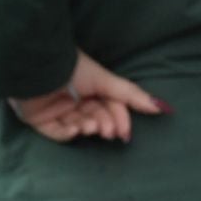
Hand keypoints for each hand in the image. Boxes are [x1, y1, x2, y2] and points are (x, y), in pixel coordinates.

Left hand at [10, 50, 168, 143]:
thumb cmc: (71, 68)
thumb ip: (131, 95)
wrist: (37, 67)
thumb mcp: (105, 80)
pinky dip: (68, 133)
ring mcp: (57, 110)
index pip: (110, 108)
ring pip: (79, 126)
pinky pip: (57, 133)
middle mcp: (75, 99)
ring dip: (88, 128)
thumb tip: (163, 108)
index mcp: (90, 88)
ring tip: (90, 125)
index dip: (119, 121)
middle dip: (104, 126)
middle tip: (107, 130)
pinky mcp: (39, 120)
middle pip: (96, 119)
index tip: (124, 133)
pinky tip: (75, 128)